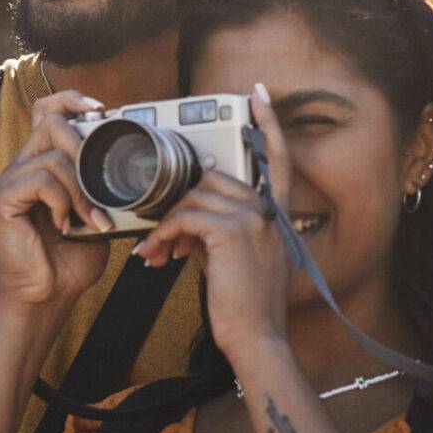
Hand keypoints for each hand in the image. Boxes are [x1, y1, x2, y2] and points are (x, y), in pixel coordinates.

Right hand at [0, 91, 113, 314]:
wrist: (45, 297)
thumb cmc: (68, 261)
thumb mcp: (96, 216)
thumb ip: (103, 189)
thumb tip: (134, 170)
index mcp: (41, 165)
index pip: (47, 111)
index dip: (71, 100)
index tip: (101, 109)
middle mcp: (21, 166)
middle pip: (50, 121)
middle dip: (84, 147)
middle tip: (100, 184)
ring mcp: (9, 180)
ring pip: (54, 155)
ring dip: (82, 189)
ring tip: (90, 220)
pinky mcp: (2, 198)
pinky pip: (42, 179)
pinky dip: (63, 202)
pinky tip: (64, 226)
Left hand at [132, 84, 292, 360]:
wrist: (255, 340)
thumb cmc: (243, 306)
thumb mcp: (236, 259)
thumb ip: (219, 228)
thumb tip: (186, 217)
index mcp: (274, 215)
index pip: (277, 158)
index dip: (268, 123)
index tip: (257, 92)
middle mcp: (267, 210)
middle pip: (212, 178)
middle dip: (179, 203)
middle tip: (159, 237)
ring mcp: (252, 219)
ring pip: (192, 197)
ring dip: (165, 225)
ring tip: (155, 254)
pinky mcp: (231, 232)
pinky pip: (183, 217)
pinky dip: (163, 235)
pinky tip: (156, 257)